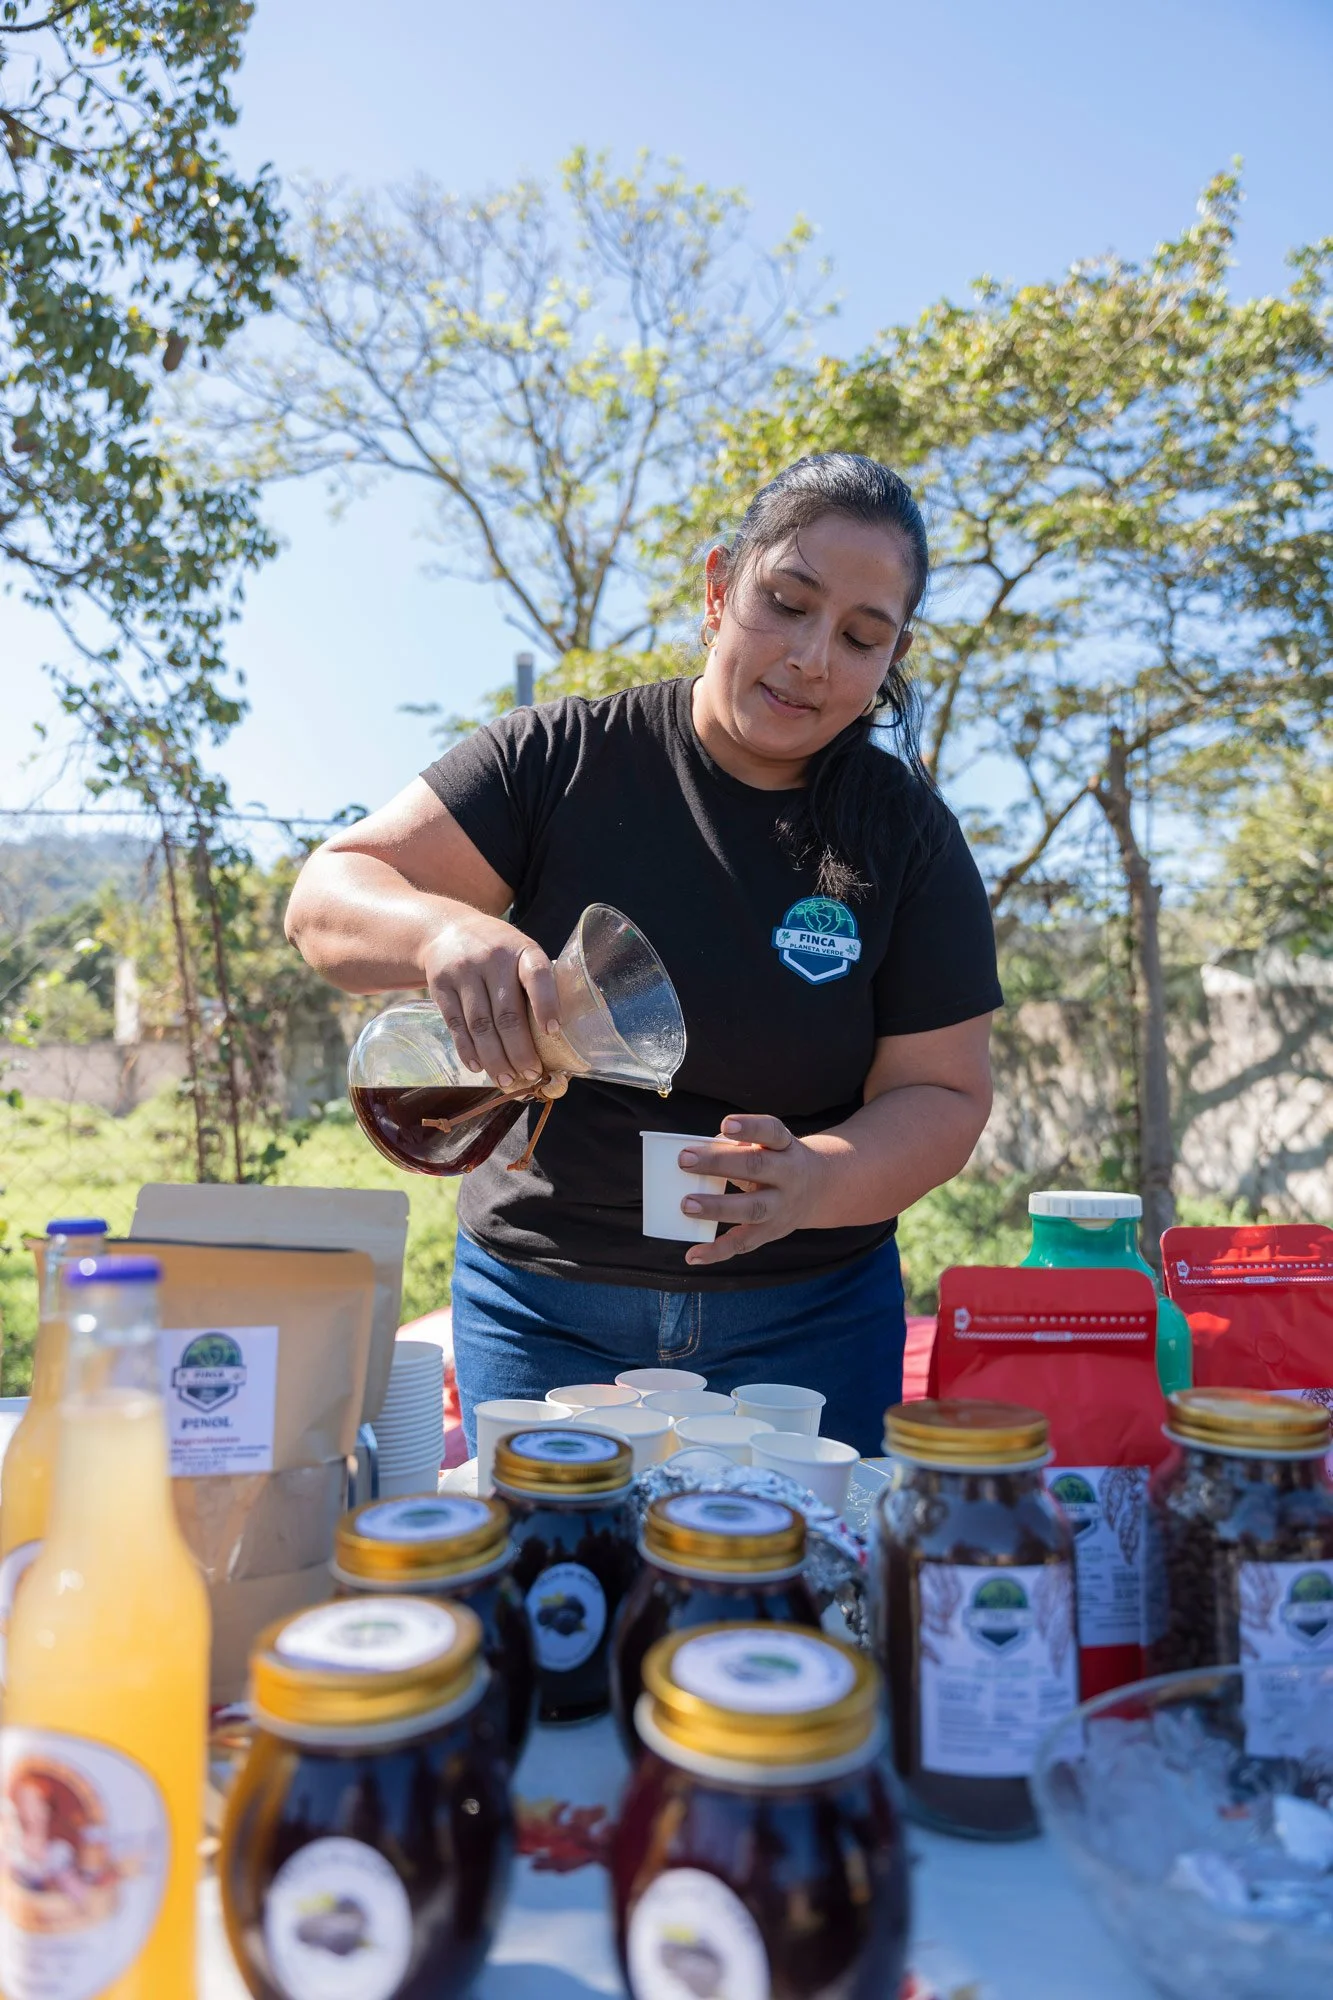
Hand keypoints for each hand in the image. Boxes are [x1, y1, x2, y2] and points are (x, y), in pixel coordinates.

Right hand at [422, 908, 559, 1088]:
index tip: (553, 1032)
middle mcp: (492, 958)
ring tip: (506, 1080)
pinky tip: (478, 1067)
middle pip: (506, 1013)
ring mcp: (463, 971)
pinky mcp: (440, 985)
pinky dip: (468, 1050)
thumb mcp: (520, 953)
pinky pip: (456, 1025)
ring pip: (480, 1025)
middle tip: (530, 1074)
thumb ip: (535, 986)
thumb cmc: (498, 952)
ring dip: (494, 1058)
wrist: (446, 930)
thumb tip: (554, 1041)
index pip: (537, 976)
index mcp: (522, 950)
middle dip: (519, 1050)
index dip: (546, 1004)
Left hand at [677, 1116, 828, 1267]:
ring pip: (752, 1209)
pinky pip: (744, 1244)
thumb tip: (695, 1154)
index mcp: (785, 1147)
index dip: (749, 1128)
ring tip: (686, 1205)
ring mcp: (781, 1207)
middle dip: (719, 1163)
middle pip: (756, 1167)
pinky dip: (717, 1251)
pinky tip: (693, 1255)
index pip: (771, 1132)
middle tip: (685, 1160)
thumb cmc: (775, 1160)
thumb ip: (737, 1147)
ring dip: (717, 1207)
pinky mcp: (771, 1232)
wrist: (818, 1189)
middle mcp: (788, 1175)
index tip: (725, 1124)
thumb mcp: (768, 1146)